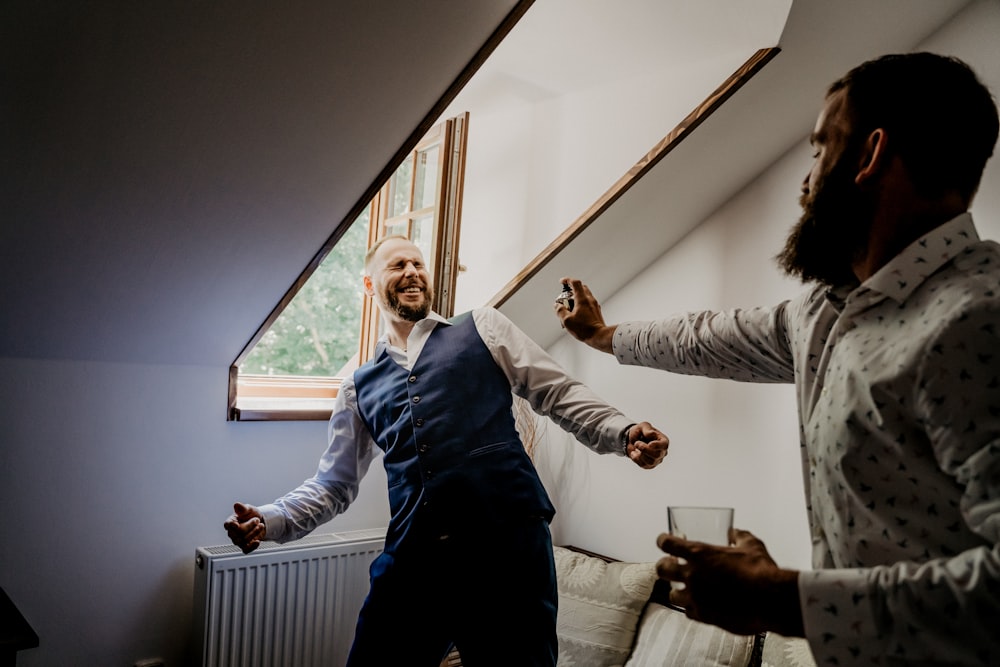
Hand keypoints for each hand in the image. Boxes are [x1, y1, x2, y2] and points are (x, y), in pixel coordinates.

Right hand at [224, 502, 266, 553]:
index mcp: (231, 522)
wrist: (261, 521)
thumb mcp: (249, 509)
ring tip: (261, 525)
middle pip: (239, 532)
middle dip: (250, 525)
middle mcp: (232, 532)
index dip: (230, 525)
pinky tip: (257, 541)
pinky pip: (246, 550)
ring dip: (254, 533)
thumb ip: (243, 508)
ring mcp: (237, 540)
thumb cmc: (252, 514)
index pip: (227, 525)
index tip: (236, 524)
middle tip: (256, 520)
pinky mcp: (244, 546)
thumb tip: (236, 505)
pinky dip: (252, 546)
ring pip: (243, 541)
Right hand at [554, 277, 616, 352]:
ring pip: (585, 295)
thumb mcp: (567, 321)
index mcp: (582, 299)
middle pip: (581, 288)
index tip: (562, 282)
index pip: (575, 283)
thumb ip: (560, 311)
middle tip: (565, 297)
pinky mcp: (596, 311)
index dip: (568, 280)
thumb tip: (557, 306)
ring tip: (570, 308)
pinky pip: (588, 303)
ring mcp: (594, 305)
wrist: (599, 336)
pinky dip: (581, 304)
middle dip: (572, 290)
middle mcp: (589, 300)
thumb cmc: (585, 329)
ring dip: (576, 298)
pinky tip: (576, 314)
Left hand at [625, 422, 668, 468]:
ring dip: (640, 454)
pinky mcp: (649, 466)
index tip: (650, 444)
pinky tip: (634, 453)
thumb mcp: (643, 426)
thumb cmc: (640, 432)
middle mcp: (662, 452)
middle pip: (657, 455)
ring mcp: (657, 460)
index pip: (664, 445)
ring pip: (650, 462)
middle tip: (637, 443)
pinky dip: (636, 459)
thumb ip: (647, 429)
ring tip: (636, 447)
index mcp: (663, 441)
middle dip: (644, 449)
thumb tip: (651, 434)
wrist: (631, 440)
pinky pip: (644, 465)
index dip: (657, 446)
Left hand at [655, 529, 802, 636]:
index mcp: (700, 554)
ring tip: (684, 589)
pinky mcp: (704, 616)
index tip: (664, 541)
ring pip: (671, 594)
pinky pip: (688, 612)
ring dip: (677, 590)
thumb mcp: (752, 545)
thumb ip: (739, 536)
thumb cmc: (761, 572)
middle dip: (665, 567)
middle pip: (662, 569)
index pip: (668, 544)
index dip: (663, 541)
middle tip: (671, 566)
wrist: (771, 601)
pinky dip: (691, 608)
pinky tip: (698, 605)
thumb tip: (735, 533)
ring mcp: (696, 597)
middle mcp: (693, 575)